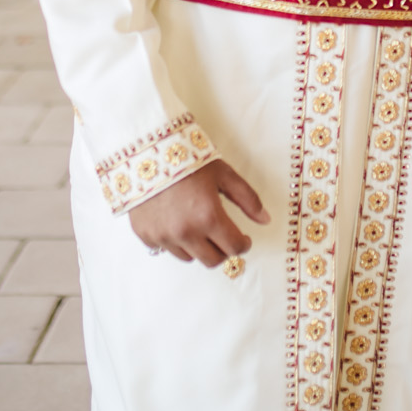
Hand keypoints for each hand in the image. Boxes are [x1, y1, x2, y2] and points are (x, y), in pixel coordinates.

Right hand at [129, 159, 270, 265]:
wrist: (147, 150)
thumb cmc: (188, 158)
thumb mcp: (223, 174)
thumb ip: (247, 198)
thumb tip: (265, 219)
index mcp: (208, 217)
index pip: (234, 248)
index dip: (243, 244)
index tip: (244, 238)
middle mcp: (186, 232)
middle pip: (213, 260)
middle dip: (223, 250)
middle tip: (224, 236)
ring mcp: (163, 236)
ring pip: (190, 258)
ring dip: (199, 247)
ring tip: (199, 227)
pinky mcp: (145, 235)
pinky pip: (166, 249)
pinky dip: (175, 242)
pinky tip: (176, 223)